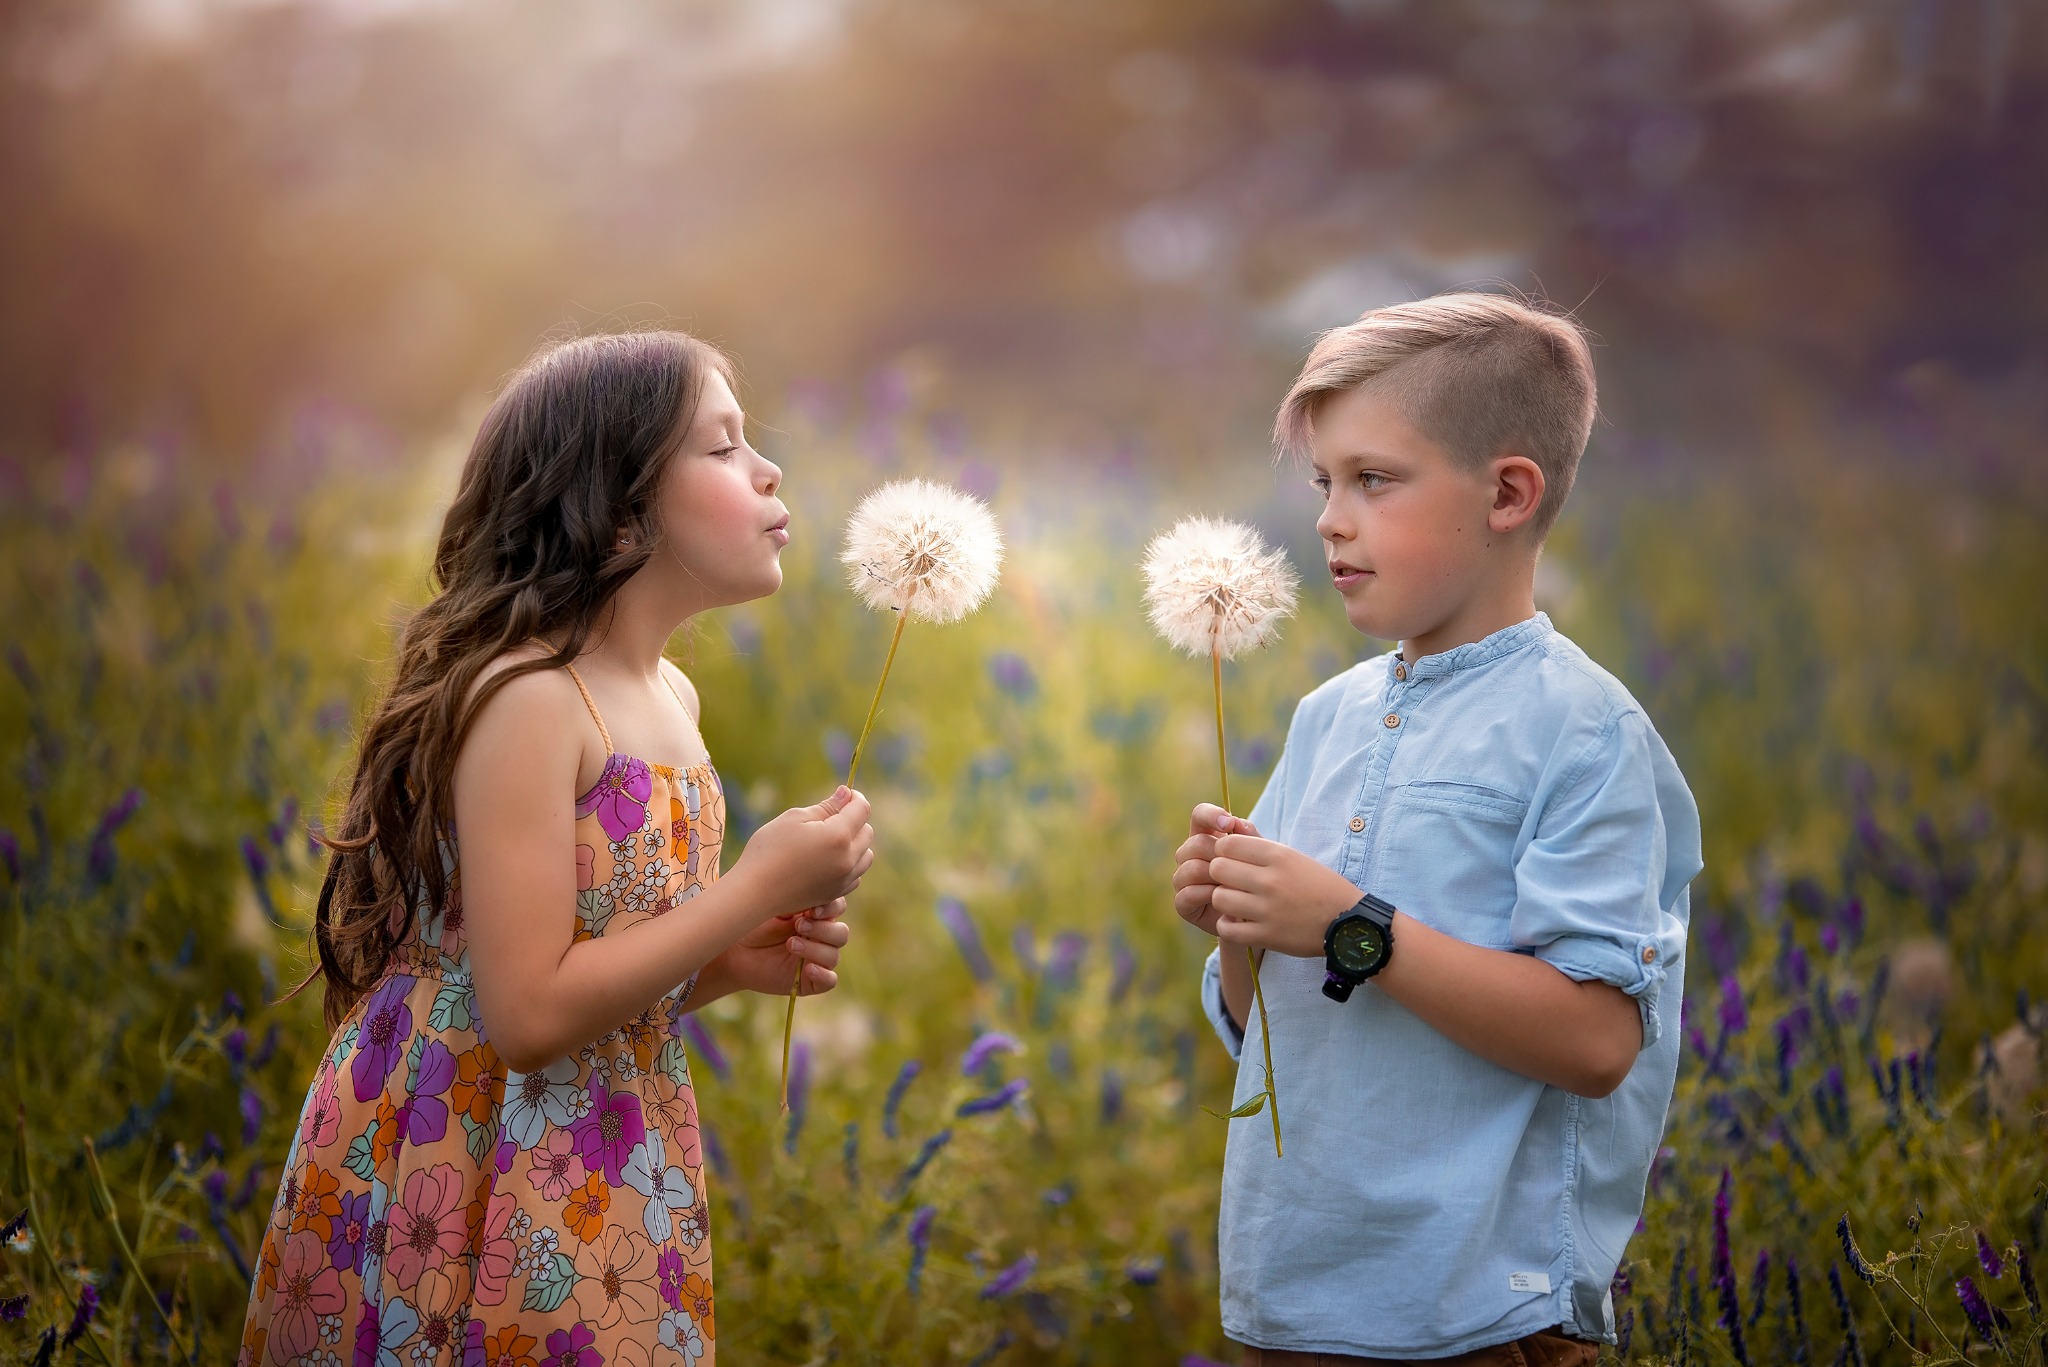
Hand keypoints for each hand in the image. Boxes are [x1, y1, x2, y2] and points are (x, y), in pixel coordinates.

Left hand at [716, 898, 851, 996]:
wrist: (735, 952)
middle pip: (841, 933)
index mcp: (816, 915)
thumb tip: (814, 901)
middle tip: (798, 926)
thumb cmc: (753, 926)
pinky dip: (823, 974)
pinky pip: (830, 980)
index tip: (813, 910)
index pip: (838, 907)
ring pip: (834, 956)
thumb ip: (796, 903)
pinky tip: (807, 969)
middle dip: (822, 929)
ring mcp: (817, 960)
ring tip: (791, 945)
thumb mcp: (774, 909)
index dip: (833, 907)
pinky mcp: (811, 981)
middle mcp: (821, 937)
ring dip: (815, 949)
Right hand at [729, 786, 875, 915]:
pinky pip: (856, 875)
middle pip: (867, 832)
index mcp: (839, 836)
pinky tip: (828, 859)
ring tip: (830, 839)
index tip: (843, 794)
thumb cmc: (770, 849)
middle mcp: (848, 859)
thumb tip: (847, 795)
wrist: (754, 891)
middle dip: (855, 820)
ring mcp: (844, 880)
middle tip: (832, 816)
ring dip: (855, 843)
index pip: (862, 809)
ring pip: (866, 855)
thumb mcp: (795, 818)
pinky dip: (849, 864)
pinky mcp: (836, 894)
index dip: (854, 797)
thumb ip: (826, 806)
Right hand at [1171, 803, 1260, 935]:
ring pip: (1190, 868)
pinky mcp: (1182, 904)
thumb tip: (1237, 822)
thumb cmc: (1256, 880)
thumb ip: (1250, 837)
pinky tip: (1223, 898)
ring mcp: (1183, 879)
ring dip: (1213, 876)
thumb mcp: (1259, 857)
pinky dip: (1206, 895)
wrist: (1255, 917)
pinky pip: (1187, 893)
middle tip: (1238, 864)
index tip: (1228, 822)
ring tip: (1234, 883)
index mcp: (1206, 836)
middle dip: (1218, 853)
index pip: (1199, 815)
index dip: (1210, 815)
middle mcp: (1189, 856)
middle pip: (1195, 843)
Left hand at [1208, 831, 1360, 957]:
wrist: (1348, 923)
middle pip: (1218, 868)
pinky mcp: (1267, 935)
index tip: (1231, 861)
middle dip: (1220, 875)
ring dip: (1224, 901)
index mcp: (1279, 856)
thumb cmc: (1320, 887)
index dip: (1223, 852)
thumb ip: (1261, 848)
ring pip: (1219, 898)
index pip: (1227, 844)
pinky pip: (1226, 928)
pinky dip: (1227, 926)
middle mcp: (1271, 880)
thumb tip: (1228, 835)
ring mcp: (1267, 909)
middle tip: (1231, 883)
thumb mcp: (1294, 858)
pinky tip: (1238, 923)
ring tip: (1235, 903)